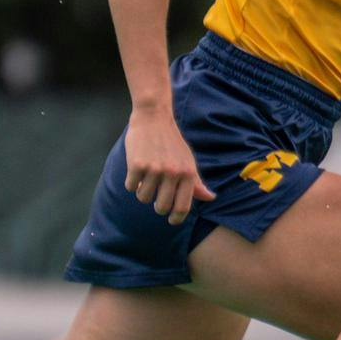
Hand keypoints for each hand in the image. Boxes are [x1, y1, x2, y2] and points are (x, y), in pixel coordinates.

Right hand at [125, 107, 212, 225]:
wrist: (154, 119)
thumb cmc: (172, 143)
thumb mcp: (188, 161)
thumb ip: (196, 182)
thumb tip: (210, 198)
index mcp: (188, 173)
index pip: (184, 205)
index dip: (177, 218)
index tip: (172, 221)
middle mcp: (173, 173)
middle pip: (162, 206)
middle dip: (158, 208)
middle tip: (157, 202)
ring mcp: (154, 169)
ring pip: (144, 197)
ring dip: (143, 193)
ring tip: (146, 181)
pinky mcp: (136, 165)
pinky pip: (130, 186)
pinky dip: (131, 183)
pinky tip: (136, 172)